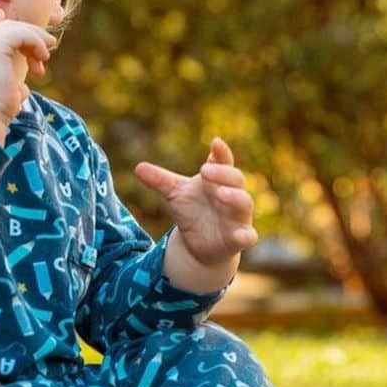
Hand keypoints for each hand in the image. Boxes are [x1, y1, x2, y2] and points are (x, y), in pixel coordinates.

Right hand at [0, 8, 56, 136]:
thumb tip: (23, 90)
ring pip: (15, 28)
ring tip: (46, 56)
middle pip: (6, 27)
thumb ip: (13, 84)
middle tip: (46, 51)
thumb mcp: (6, 93)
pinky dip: (36, 43)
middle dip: (28, 35)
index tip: (26, 33)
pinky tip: (41, 58)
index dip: (6, 25)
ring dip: (35, 39)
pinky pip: (22, 34)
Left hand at [134, 136, 258, 268]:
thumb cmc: (191, 211)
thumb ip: (159, 180)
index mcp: (217, 179)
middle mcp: (231, 194)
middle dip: (222, 174)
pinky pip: (248, 235)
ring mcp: (237, 216)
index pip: (223, 161)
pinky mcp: (239, 237)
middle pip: (235, 178)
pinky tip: (242, 235)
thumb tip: (138, 167)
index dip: (221, 152)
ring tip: (220, 194)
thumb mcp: (173, 194)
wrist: (197, 243)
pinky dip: (246, 235)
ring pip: (244, 202)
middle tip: (205, 170)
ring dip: (234, 197)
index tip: (215, 142)